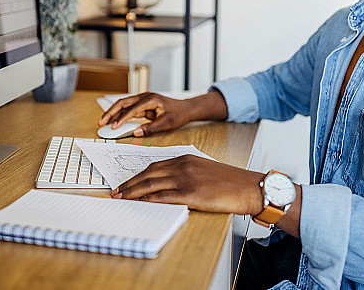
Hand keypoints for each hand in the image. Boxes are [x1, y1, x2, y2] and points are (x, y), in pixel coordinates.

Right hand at [98, 91, 226, 136]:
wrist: (186, 109)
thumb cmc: (178, 114)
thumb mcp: (166, 124)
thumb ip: (151, 128)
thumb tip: (136, 133)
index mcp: (151, 99)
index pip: (132, 109)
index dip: (122, 118)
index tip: (114, 127)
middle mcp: (145, 97)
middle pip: (123, 103)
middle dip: (111, 112)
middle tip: (101, 122)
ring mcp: (143, 100)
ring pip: (124, 105)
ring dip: (113, 113)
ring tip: (103, 122)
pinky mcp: (142, 105)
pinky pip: (129, 109)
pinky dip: (120, 115)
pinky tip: (113, 122)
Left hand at [110, 155, 264, 214]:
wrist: (248, 187)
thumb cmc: (229, 181)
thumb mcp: (204, 169)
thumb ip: (185, 173)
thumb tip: (167, 185)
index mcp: (185, 158)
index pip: (154, 166)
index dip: (137, 175)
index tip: (126, 182)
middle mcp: (183, 166)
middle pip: (148, 174)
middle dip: (129, 184)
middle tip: (115, 192)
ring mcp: (186, 179)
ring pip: (151, 185)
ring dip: (133, 192)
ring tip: (121, 199)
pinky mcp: (191, 194)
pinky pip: (163, 197)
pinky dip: (147, 201)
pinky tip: (139, 204)